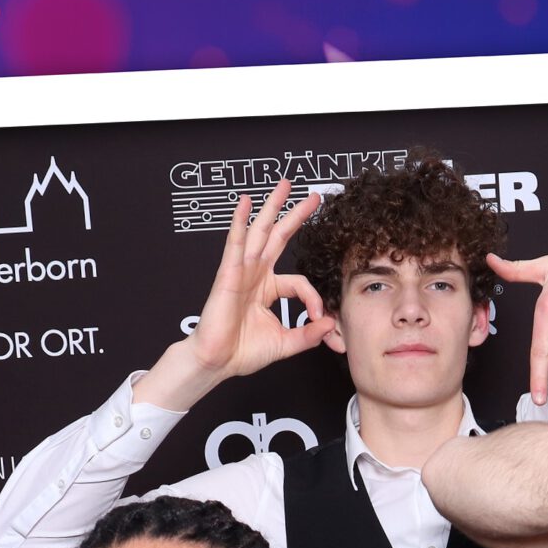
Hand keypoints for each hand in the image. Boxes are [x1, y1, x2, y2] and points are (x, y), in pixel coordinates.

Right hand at [177, 179, 333, 384]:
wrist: (217, 362)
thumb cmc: (242, 352)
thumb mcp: (285, 342)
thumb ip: (308, 334)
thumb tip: (330, 324)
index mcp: (268, 289)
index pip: (300, 282)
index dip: (314, 298)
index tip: (319, 317)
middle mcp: (256, 275)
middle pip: (279, 237)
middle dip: (296, 216)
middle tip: (313, 197)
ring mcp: (242, 271)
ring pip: (259, 232)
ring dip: (272, 207)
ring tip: (285, 186)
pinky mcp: (228, 273)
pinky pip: (235, 243)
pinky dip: (239, 222)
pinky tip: (244, 203)